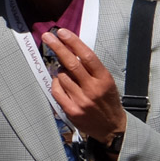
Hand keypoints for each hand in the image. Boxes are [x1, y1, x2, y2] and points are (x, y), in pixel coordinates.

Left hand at [43, 29, 128, 145]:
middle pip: (71, 64)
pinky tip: (60, 83)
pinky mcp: (71, 110)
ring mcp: (81, 100)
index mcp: (104, 79)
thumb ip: (91, 69)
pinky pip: (57, 90)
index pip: (87, 56)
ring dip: (60, 70)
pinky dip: (56, 83)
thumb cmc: (107, 101)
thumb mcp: (107, 82)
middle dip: (58, 47)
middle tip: (48, 37)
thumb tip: (71, 52)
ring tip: (65, 72)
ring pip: (62, 76)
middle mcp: (92, 88)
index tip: (63, 33)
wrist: (111, 127)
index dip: (73, 43)